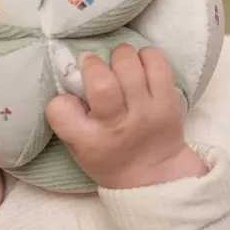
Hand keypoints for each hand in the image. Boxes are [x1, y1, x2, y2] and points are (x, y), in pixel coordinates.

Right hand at [45, 44, 208, 189]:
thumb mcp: (78, 147)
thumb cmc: (108, 156)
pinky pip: (157, 63)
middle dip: (92, 64)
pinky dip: (145, 56)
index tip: (70, 97)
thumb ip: (68, 116)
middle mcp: (118, 125)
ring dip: (119, 55)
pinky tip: (140, 66)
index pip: (60, 109)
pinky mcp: (169, 101)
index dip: (61, 99)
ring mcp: (146, 112)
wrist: (154, 174)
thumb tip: (70, 75)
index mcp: (90, 141)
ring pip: (129, 64)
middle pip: (101, 82)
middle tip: (93, 66)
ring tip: (119, 65)